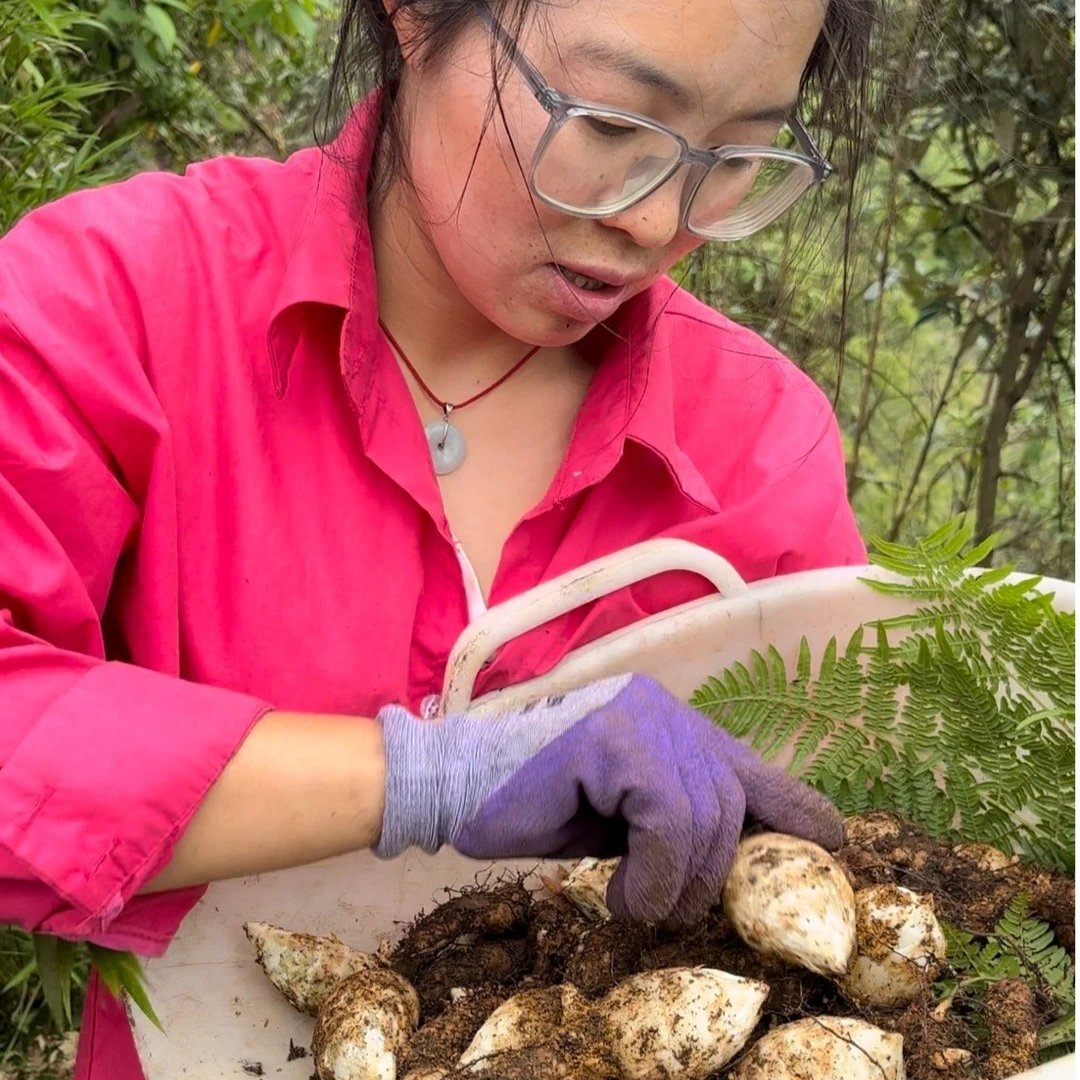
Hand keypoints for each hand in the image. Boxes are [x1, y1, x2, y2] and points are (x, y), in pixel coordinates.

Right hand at [375, 674, 841, 923]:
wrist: (460, 789)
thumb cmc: (539, 809)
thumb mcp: (626, 821)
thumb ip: (677, 823)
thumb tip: (734, 865)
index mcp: (670, 726)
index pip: (748, 765)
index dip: (794, 805)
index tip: (832, 840)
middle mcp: (663, 711)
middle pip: (732, 798)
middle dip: (715, 870)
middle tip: (676, 911)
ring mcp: (637, 717)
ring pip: (703, 812)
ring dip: (678, 880)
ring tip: (639, 904)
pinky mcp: (611, 737)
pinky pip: (665, 816)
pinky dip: (653, 870)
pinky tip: (621, 891)